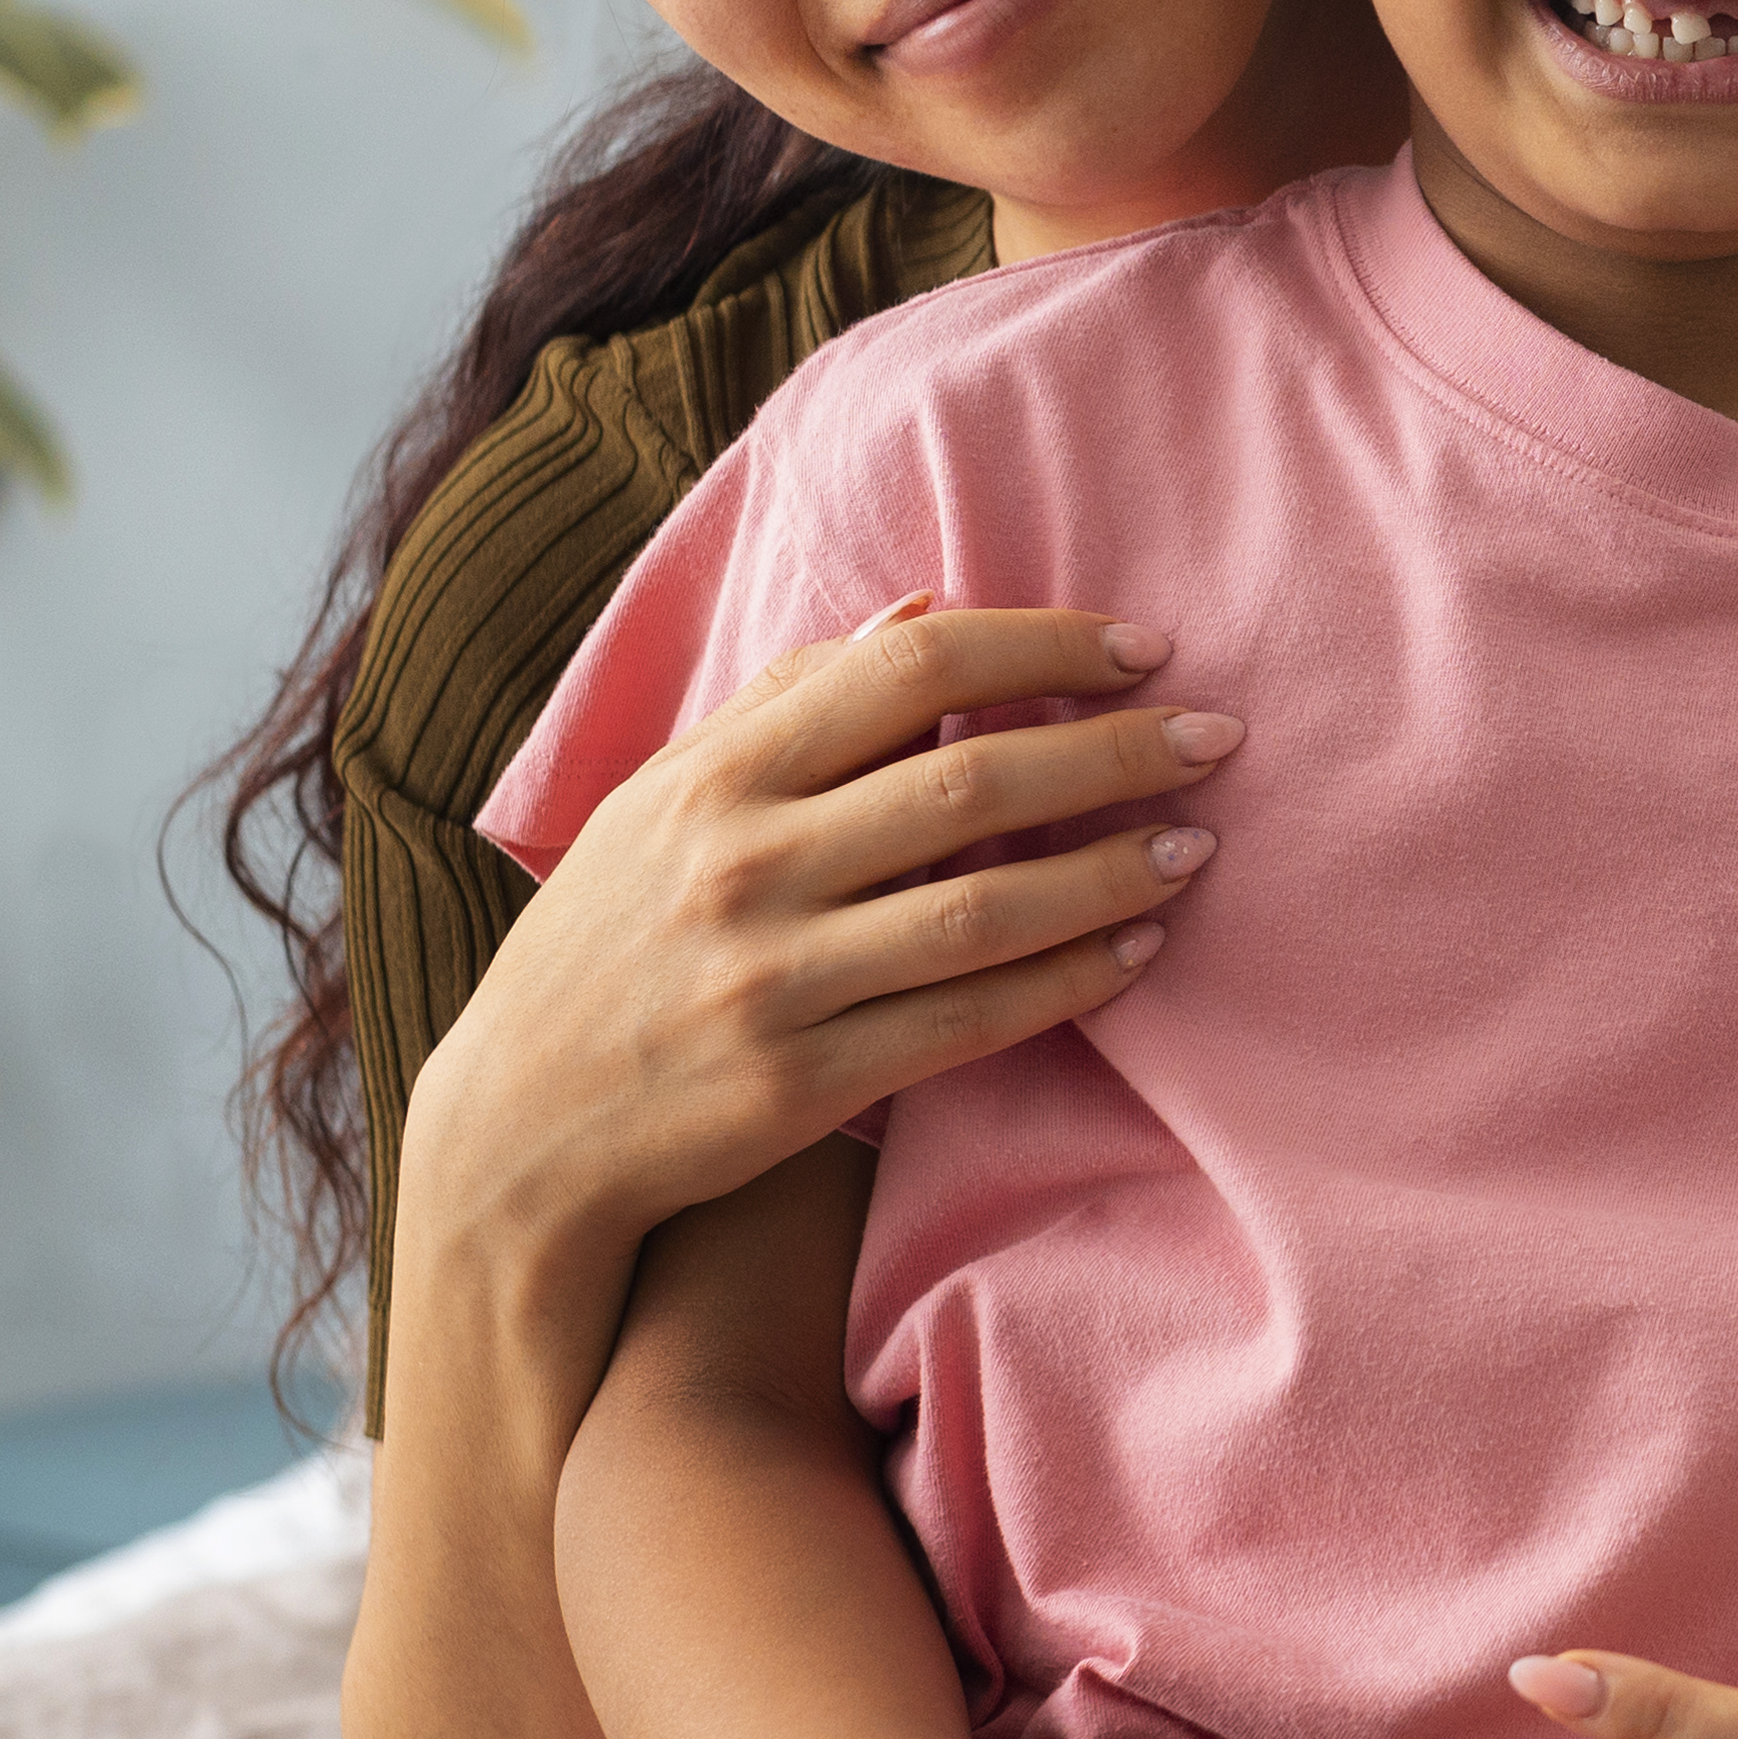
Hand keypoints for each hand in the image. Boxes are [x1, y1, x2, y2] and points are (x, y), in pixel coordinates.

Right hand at [404, 599, 1231, 1308]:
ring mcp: (772, 977)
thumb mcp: (666, 799)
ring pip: (986, 908)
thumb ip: (788, 704)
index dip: (1043, 645)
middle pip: (971, 781)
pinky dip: (1069, 981)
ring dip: (1113, 871)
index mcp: (717, 774)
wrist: (519, 1127)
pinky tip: (1140, 951)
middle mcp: (743, 864)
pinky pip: (969, 1021)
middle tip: (1218, 736)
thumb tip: (921, 610)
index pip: (911, 669)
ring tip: (1199, 845)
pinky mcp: (802, 1080)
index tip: (1143, 646)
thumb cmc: (611, 937)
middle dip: (1116, 751)